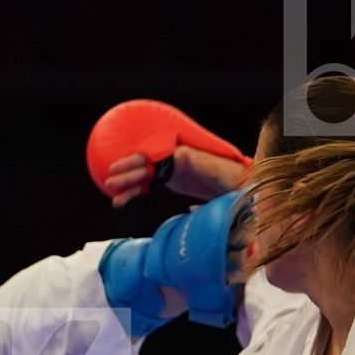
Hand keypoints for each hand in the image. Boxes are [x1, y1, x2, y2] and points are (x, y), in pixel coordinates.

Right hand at [103, 145, 249, 206]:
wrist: (245, 186)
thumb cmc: (235, 178)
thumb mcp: (219, 171)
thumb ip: (201, 164)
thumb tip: (180, 154)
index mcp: (184, 155)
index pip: (155, 157)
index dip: (137, 162)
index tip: (120, 168)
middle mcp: (175, 160)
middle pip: (146, 165)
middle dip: (127, 172)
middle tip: (109, 181)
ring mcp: (173, 170)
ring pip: (144, 175)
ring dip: (128, 183)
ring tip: (111, 193)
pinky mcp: (174, 181)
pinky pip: (149, 185)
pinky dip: (135, 192)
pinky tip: (121, 200)